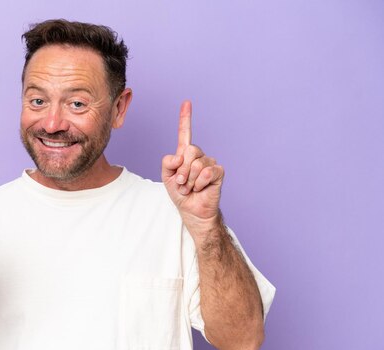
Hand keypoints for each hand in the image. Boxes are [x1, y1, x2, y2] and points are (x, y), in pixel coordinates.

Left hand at [162, 101, 223, 234]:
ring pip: (196, 164)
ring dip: (189, 181)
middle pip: (189, 151)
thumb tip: (179, 156)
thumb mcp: (167, 178)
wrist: (192, 210)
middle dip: (181, 171)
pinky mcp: (218, 172)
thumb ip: (167, 163)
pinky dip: (198, 183)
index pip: (185, 133)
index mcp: (185, 154)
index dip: (185, 118)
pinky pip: (206, 172)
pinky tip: (200, 188)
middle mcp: (198, 155)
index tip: (186, 102)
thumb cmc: (180, 193)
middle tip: (181, 183)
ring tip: (190, 188)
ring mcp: (209, 163)